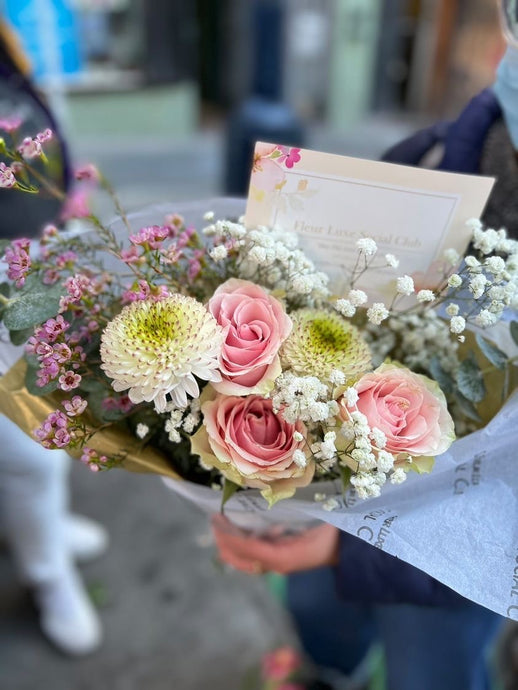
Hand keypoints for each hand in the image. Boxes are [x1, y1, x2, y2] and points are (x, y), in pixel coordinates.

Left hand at [211, 514, 339, 574]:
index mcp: (282, 557)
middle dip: (223, 542)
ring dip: (232, 542)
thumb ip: (287, 519)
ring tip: (224, 522)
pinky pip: (256, 554)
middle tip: (215, 520)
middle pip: (239, 560)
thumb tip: (259, 509)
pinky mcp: (281, 559)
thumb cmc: (331, 533)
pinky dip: (245, 542)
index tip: (215, 518)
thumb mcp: (310, 523)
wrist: (347, 550)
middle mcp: (277, 564)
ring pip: (245, 559)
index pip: (247, 548)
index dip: (228, 534)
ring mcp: (279, 564)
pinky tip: (250, 527)